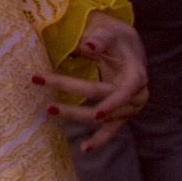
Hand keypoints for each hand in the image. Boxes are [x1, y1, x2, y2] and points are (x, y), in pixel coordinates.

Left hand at [41, 17, 149, 153]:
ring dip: (76, 115)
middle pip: (103, 102)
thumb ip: (101, 38)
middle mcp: (136, 96)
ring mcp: (128, 108)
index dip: (112, 104)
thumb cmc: (116, 37)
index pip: (124, 92)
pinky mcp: (119, 115)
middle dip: (74, 100)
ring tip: (49, 110)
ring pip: (102, 119)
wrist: (125, 44)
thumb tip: (88, 45)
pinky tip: (84, 148)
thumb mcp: (111, 32)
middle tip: (45, 96)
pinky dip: (98, 140)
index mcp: (136, 76)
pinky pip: (109, 130)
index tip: (97, 113)